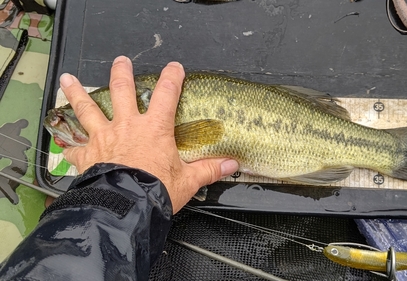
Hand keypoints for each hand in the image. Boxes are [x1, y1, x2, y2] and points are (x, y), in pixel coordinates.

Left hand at [59, 56, 238, 213]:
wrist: (126, 206)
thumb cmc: (156, 191)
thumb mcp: (188, 180)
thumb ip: (209, 169)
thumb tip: (232, 165)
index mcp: (154, 128)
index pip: (166, 94)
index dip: (172, 77)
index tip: (174, 67)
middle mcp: (127, 126)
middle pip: (122, 90)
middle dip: (122, 73)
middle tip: (121, 61)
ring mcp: (103, 138)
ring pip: (87, 109)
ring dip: (77, 94)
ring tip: (67, 79)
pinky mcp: (87, 155)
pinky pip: (74, 147)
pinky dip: (68, 145)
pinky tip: (63, 142)